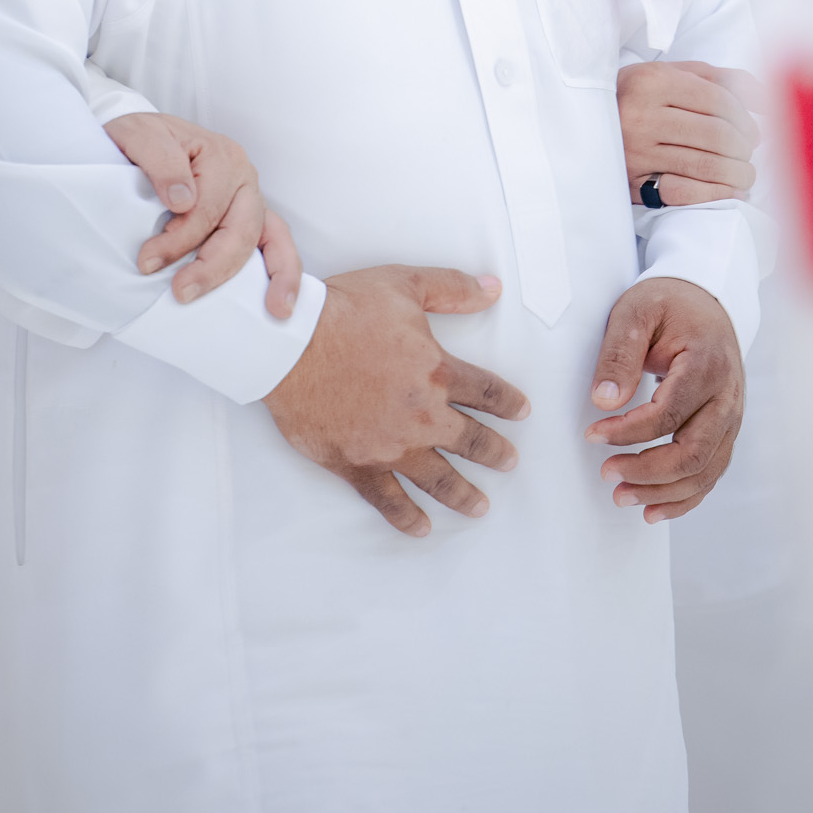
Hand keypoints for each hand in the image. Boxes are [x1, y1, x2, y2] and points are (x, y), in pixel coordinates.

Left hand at [105, 111, 301, 318]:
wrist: (142, 141)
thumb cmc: (141, 141)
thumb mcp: (138, 136)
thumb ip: (161, 162)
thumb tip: (183, 200)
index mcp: (221, 156)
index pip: (205, 209)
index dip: (177, 240)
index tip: (147, 261)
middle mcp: (243, 177)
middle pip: (239, 228)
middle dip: (212, 267)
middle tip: (180, 292)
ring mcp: (250, 199)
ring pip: (263, 239)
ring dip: (262, 276)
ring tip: (269, 310)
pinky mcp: (250, 217)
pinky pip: (277, 243)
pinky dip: (284, 272)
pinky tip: (278, 304)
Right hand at [263, 266, 528, 536]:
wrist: (291, 346)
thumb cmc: (344, 312)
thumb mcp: (404, 285)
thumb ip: (452, 289)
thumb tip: (492, 289)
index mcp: (436, 371)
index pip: (485, 392)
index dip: (507, 402)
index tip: (521, 412)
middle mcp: (422, 415)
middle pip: (471, 441)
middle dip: (494, 453)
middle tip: (509, 463)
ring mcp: (391, 445)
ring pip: (438, 479)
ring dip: (462, 494)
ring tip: (479, 506)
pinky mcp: (358, 465)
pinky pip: (389, 500)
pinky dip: (407, 517)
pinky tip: (421, 527)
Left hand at [584, 276, 742, 521]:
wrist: (706, 300)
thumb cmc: (668, 304)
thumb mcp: (636, 312)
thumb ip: (619, 355)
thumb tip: (604, 402)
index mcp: (707, 365)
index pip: (668, 415)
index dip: (628, 432)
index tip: (592, 434)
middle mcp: (728, 397)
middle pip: (692, 453)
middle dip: (647, 472)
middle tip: (607, 473)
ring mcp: (732, 417)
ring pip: (704, 471)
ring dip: (663, 492)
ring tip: (622, 496)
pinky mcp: (726, 429)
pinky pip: (711, 472)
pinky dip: (684, 497)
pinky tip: (654, 509)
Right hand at [618, 59, 760, 205]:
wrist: (586, 125)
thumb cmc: (641, 96)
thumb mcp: (673, 75)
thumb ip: (720, 80)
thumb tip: (766, 98)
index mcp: (652, 81)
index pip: (717, 100)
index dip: (745, 119)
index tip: (754, 131)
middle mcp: (641, 114)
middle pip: (716, 134)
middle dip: (744, 148)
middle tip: (748, 153)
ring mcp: (635, 151)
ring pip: (706, 165)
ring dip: (739, 173)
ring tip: (746, 173)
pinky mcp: (633, 183)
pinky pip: (685, 193)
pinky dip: (717, 194)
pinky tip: (731, 192)